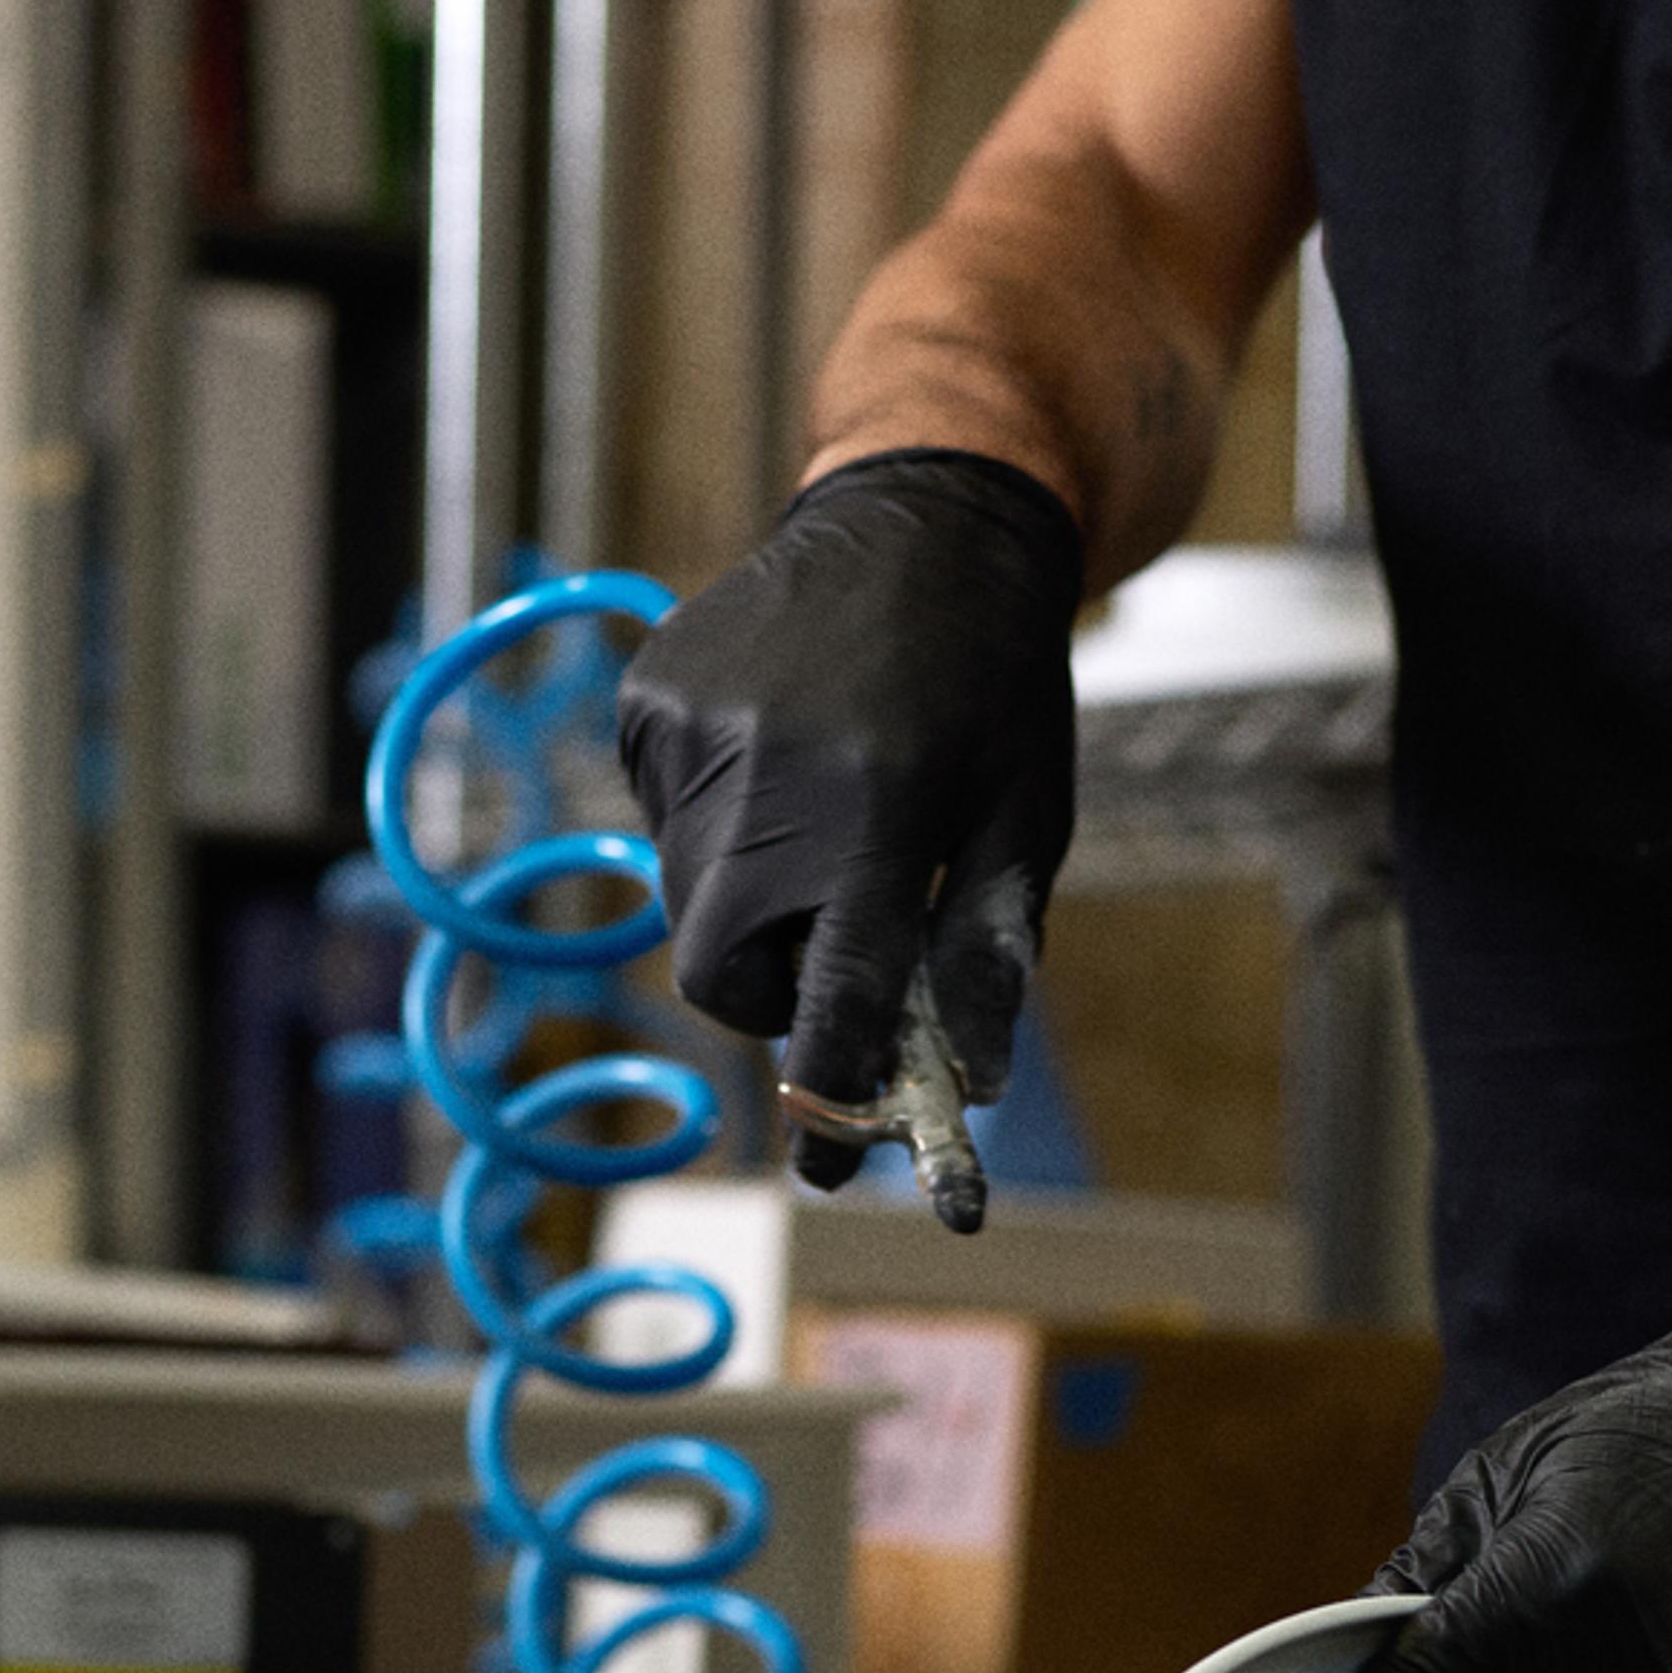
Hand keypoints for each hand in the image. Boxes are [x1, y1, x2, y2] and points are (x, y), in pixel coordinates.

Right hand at [616, 450, 1082, 1188]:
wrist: (929, 509)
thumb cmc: (997, 682)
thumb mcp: (1023, 821)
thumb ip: (986, 955)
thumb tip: (962, 1088)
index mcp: (875, 812)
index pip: (831, 1006)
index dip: (831, 1101)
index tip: (835, 1163)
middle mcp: (766, 773)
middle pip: (717, 973)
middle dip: (769, 996)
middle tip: (827, 959)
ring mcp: (692, 730)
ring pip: (684, 902)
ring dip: (745, 905)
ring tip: (819, 819)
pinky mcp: (648, 698)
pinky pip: (662, 821)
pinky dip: (712, 828)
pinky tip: (779, 757)